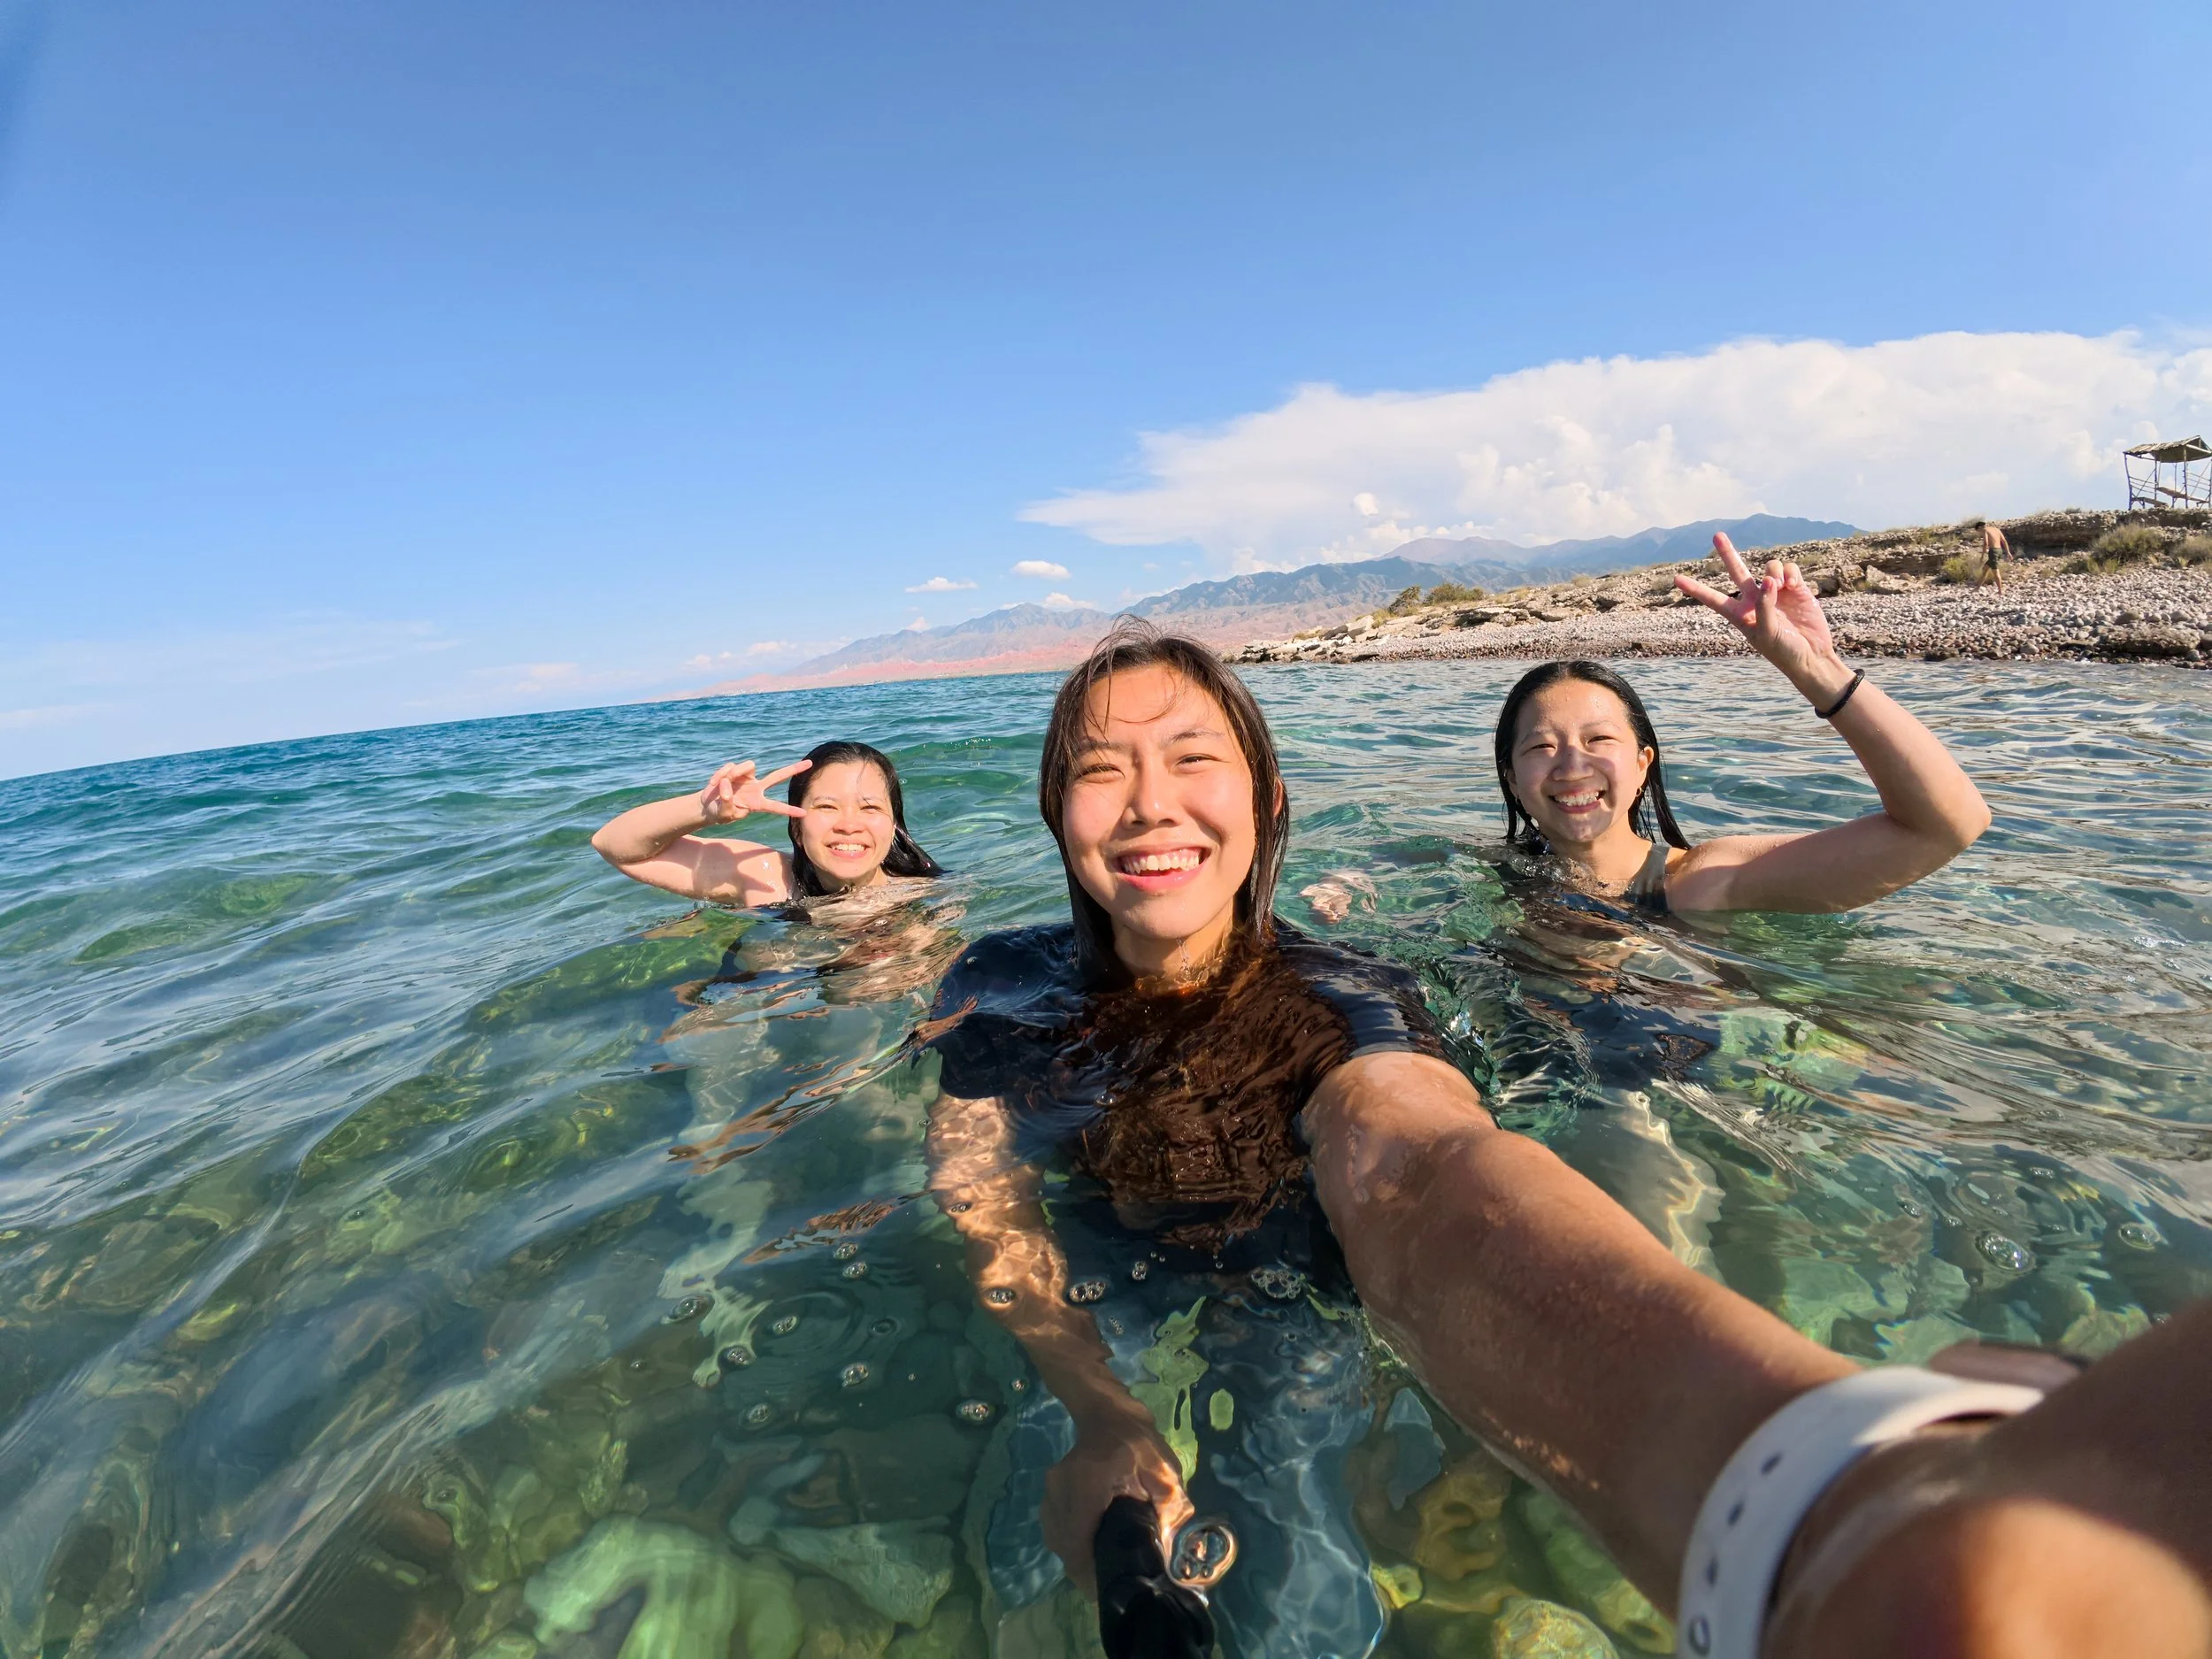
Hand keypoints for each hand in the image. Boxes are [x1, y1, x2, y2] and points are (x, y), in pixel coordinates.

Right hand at [696, 758, 809, 824]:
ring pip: (748, 765)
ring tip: (720, 784)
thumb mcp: (724, 813)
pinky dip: (720, 774)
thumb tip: (728, 785)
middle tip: (810, 764)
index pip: (775, 806)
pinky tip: (712, 784)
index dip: (788, 810)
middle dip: (793, 770)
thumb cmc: (719, 813)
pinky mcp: (735, 771)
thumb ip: (727, 802)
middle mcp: (756, 788)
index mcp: (757, 803)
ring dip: (734, 773)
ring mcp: (746, 778)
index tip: (804, 813)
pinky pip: (730, 766)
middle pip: (777, 777)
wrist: (707, 805)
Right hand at [1043, 1407, 1194, 1598]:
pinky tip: (1089, 1545)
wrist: (1109, 1413)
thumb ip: (1169, 1510)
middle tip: (1112, 1578)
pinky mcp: (1049, 1490)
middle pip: (1064, 1546)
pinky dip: (1069, 1541)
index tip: (1109, 1586)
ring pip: (1056, 1538)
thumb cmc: (1139, 1444)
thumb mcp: (1163, 1473)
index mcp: (1087, 1485)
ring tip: (1102, 1565)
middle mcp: (1060, 1488)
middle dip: (1085, 1568)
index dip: (1089, 1572)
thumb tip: (1168, 1552)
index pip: (1076, 1541)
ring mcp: (1051, 1489)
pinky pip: (1054, 1527)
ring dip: (1075, 1557)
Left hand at [1676, 535, 1847, 698]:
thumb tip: (1767, 581)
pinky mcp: (1796, 588)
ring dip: (1773, 571)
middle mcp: (1755, 600)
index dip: (1696, 589)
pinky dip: (1790, 572)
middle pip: (1737, 571)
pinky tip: (1794, 584)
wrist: (1812, 656)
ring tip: (1780, 585)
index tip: (1676, 579)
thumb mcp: (1767, 633)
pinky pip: (1789, 569)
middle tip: (1717, 535)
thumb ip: (1764, 606)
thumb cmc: (1784, 651)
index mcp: (1740, 615)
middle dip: (1728, 553)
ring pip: (1769, 567)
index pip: (1713, 600)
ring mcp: (1776, 592)